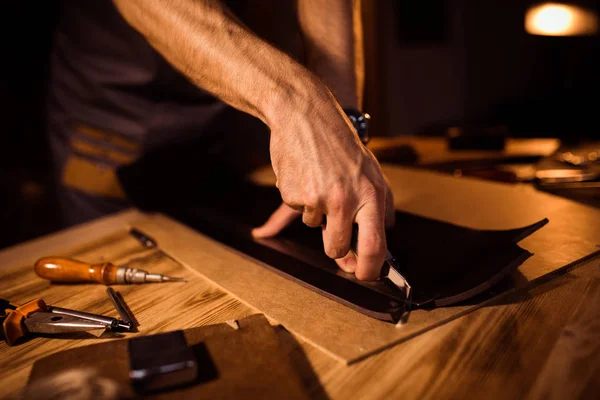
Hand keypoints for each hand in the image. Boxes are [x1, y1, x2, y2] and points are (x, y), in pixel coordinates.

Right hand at [252, 84, 394, 279]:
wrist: (304, 113)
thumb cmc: (339, 141)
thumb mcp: (371, 170)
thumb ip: (380, 205)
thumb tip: (386, 235)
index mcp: (370, 195)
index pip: (375, 246)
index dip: (370, 269)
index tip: (365, 276)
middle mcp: (346, 200)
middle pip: (336, 248)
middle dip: (334, 248)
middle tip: (332, 227)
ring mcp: (318, 198)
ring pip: (313, 225)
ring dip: (315, 210)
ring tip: (320, 179)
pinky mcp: (293, 193)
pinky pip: (296, 209)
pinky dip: (298, 195)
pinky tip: (305, 173)